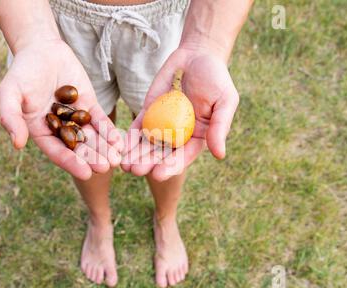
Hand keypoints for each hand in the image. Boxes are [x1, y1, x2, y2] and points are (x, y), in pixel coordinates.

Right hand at [0, 40, 122, 179]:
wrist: (40, 49)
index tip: (86, 173)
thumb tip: (18, 144)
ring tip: (117, 158)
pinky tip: (118, 140)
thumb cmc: (21, 72)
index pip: (57, 151)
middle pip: (78, 148)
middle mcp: (59, 129)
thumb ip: (11, 117)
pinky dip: (108, 130)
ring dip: (104, 148)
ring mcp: (75, 118)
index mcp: (40, 132)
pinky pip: (99, 120)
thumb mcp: (10, 93)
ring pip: (92, 137)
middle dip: (92, 158)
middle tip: (106, 167)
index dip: (71, 162)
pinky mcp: (88, 105)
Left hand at [121, 46, 238, 180]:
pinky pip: (138, 127)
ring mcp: (162, 124)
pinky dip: (130, 137)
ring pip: (147, 145)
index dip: (170, 166)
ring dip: (136, 155)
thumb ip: (220, 127)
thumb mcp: (225, 101)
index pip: (182, 157)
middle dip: (148, 163)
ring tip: (124, 165)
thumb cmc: (216, 78)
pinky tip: (121, 146)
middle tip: (135, 170)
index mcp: (196, 138)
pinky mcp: (149, 112)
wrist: (197, 55)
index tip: (158, 174)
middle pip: (161, 155)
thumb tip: (220, 155)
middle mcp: (178, 136)